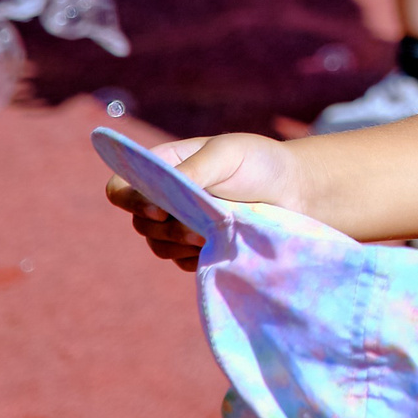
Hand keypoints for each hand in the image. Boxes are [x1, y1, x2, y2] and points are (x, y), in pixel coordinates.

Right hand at [102, 131, 308, 270]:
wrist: (296, 191)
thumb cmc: (259, 163)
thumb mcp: (225, 155)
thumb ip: (193, 171)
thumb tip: (162, 194)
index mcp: (164, 167)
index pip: (121, 187)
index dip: (130, 200)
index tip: (157, 210)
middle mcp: (165, 197)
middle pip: (139, 222)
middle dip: (164, 228)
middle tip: (194, 229)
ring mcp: (180, 225)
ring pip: (158, 246)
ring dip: (179, 245)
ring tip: (209, 237)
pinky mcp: (198, 249)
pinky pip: (181, 262)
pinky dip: (194, 258)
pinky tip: (217, 247)